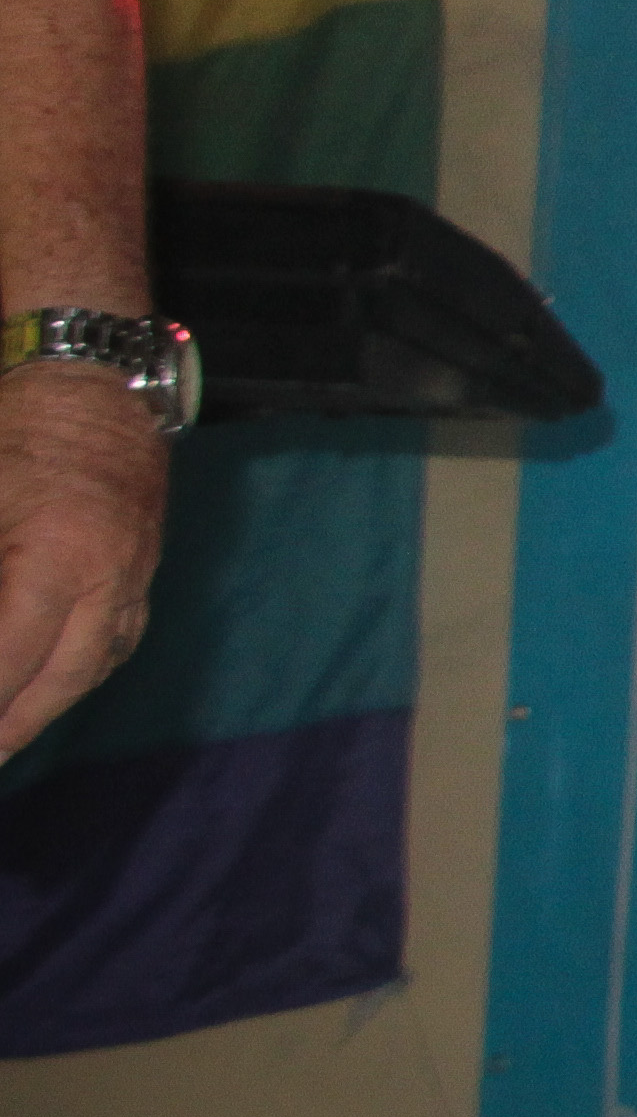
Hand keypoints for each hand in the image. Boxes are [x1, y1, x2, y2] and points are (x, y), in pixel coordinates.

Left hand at [0, 374, 163, 765]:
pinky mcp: (143, 565)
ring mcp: (135, 573)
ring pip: (95, 664)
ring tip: (6, 736)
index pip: (11, 655)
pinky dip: (77, 672)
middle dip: (14, 725)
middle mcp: (109, 576)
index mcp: (59, 555)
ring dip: (46, 705)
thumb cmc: (14, 430)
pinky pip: (115, 639)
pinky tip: (48, 684)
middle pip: (62, 677)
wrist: (92, 380)